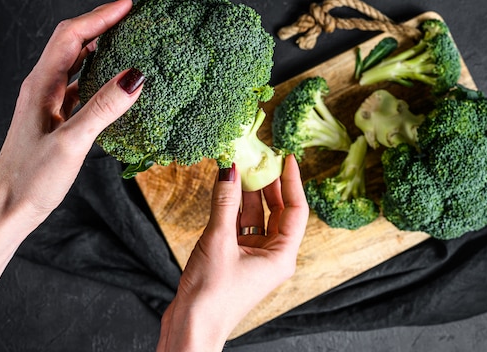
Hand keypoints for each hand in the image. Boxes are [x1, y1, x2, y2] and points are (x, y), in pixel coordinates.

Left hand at [0, 0, 142, 225]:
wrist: (8, 209)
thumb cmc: (31, 179)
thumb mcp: (72, 142)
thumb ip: (103, 108)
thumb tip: (135, 76)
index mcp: (41, 86)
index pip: (71, 36)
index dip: (99, 16)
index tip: (128, 5)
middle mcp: (42, 88)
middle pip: (72, 42)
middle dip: (101, 24)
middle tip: (132, 18)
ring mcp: (48, 103)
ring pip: (76, 63)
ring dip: (100, 48)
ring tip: (127, 41)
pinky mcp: (55, 119)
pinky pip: (80, 86)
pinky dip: (99, 76)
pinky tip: (115, 83)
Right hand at [157, 155, 308, 350]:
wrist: (191, 328)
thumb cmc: (211, 295)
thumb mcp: (219, 241)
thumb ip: (224, 203)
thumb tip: (229, 168)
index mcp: (281, 256)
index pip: (296, 209)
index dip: (292, 181)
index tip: (286, 157)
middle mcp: (272, 255)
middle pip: (276, 210)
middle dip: (267, 183)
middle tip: (258, 157)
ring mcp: (253, 257)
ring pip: (255, 216)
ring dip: (246, 193)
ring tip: (239, 165)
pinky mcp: (234, 258)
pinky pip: (238, 225)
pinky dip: (232, 207)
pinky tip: (224, 188)